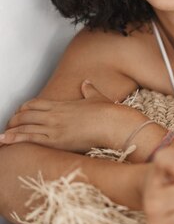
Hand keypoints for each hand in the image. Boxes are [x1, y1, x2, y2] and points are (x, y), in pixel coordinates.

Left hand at [0, 82, 131, 152]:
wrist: (112, 123)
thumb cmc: (107, 112)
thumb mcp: (96, 97)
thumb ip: (89, 89)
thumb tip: (87, 82)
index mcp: (61, 104)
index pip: (35, 104)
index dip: (24, 109)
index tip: (20, 113)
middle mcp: (54, 114)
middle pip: (26, 115)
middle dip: (15, 121)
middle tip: (9, 127)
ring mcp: (53, 127)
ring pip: (24, 127)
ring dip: (12, 131)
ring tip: (2, 137)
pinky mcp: (56, 140)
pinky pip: (30, 139)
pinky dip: (16, 139)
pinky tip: (6, 141)